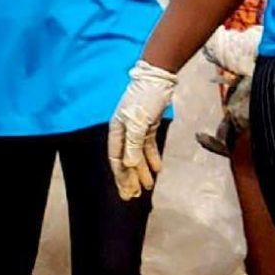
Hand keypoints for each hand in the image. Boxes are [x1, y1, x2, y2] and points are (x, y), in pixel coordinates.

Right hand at [107, 59, 176, 199]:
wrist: (157, 77)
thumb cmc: (144, 97)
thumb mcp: (138, 121)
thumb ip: (133, 144)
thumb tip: (129, 165)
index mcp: (117, 130)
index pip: (117, 159)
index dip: (121, 177)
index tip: (127, 192)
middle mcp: (124, 132)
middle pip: (126, 160)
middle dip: (130, 178)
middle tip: (135, 196)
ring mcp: (136, 129)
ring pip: (138, 155)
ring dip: (142, 171)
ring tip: (148, 187)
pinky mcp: (147, 126)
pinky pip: (148, 147)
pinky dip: (152, 158)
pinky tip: (157, 170)